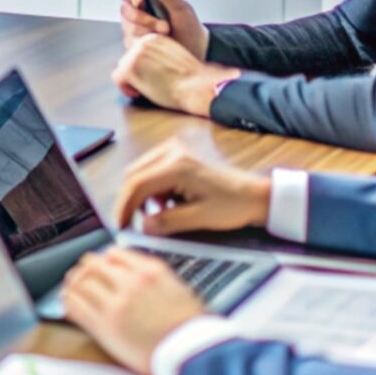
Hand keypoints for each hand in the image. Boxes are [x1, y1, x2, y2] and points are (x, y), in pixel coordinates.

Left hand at [61, 247, 207, 373]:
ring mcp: (115, 303)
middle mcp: (131, 282)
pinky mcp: (104, 326)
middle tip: (81, 274)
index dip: (104, 259)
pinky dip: (69, 301)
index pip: (115, 254)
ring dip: (73, 283)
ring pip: (81, 283)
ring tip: (70, 287)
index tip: (101, 264)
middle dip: (86, 269)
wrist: (193, 354)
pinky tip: (68, 302)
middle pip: (94, 265)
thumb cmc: (192, 328)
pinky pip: (76, 306)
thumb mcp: (179, 290)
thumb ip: (154, 278)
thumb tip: (135, 275)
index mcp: (150, 270)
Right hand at [109, 138, 272, 237]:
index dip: (124, 207)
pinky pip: (153, 168)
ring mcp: (176, 148)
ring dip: (142, 193)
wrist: (256, 194)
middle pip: (134, 174)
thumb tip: (142, 226)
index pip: (136, 184)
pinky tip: (167, 201)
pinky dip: (153, 186)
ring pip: (141, 170)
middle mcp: (173, 150)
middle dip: (131, 200)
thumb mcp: (200, 219)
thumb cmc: (234, 205)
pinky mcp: (180, 151)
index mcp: (177, 165)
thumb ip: (167, 222)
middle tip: (133, 223)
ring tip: (158, 213)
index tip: (120, 225)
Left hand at [113, 34, 226, 117]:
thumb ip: (157, 55)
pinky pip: (117, 78)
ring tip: (145, 89)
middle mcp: (142, 42)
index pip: (137, 48)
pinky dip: (125, 88)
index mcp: (154, 37)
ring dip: (131, 79)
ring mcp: (134, 54)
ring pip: (122, 68)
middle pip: (127, 58)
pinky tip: (138, 93)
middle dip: (135, 72)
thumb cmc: (191, 77)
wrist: (196, 86)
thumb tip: (145, 63)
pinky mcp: (129, 69)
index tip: (151, 74)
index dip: (142, 64)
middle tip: (147, 84)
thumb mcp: (173, 56)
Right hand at [117, 0, 206, 57]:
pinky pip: (134, 44)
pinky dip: (149, 44)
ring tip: (168, 36)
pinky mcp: (133, 46)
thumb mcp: (181, 8)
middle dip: (144, 19)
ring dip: (150, 33)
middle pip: (126, 10)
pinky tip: (161, 45)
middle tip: (165, 27)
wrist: (194, 51)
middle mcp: (135, 12)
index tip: (140, 0)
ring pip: (130, 29)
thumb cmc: (187, 26)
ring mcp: (132, 30)